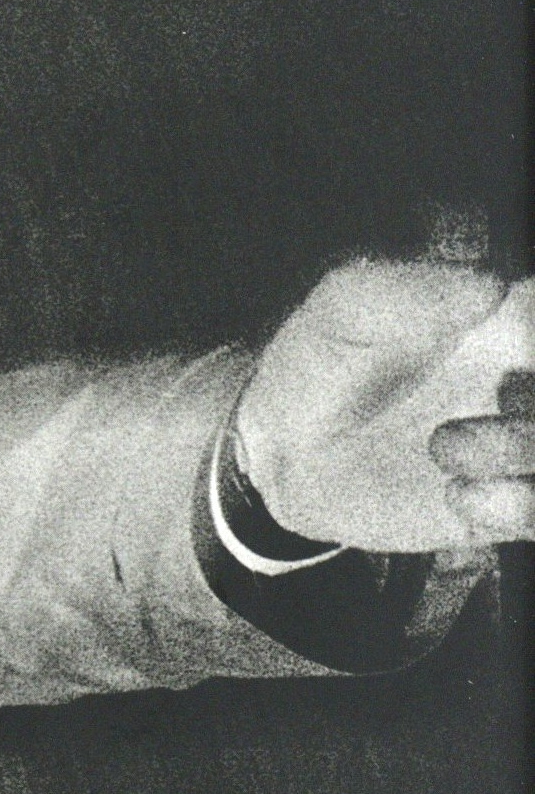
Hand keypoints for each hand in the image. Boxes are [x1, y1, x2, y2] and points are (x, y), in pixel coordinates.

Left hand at [232, 261, 534, 554]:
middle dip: (532, 420)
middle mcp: (533, 380)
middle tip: (499, 398)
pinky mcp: (507, 506)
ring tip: (444, 448)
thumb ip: (410, 290)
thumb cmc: (323, 358)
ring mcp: (525, 444)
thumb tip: (491, 287)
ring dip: (525, 449)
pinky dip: (522, 506)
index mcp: (518, 317)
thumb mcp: (348, 309)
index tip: (516, 362)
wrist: (283, 452)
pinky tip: (459, 496)